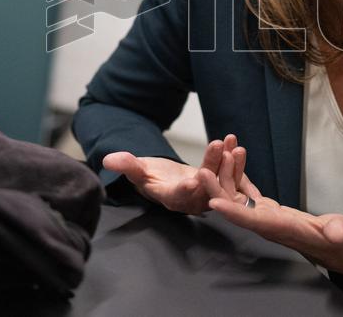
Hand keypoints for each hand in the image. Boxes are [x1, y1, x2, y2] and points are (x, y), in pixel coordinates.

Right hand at [102, 134, 246, 214]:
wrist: (166, 178)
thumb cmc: (149, 175)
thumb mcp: (137, 170)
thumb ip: (126, 165)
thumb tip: (108, 160)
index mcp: (171, 198)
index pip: (178, 196)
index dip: (184, 190)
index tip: (190, 181)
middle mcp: (191, 200)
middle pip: (204, 185)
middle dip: (212, 166)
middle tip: (218, 146)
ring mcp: (207, 193)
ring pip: (221, 180)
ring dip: (228, 162)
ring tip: (231, 143)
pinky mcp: (218, 185)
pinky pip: (229, 174)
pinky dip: (233, 159)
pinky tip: (235, 142)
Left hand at [199, 166, 342, 277]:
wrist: (340, 246)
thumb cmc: (342, 241)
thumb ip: (338, 233)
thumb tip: (337, 232)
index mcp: (281, 229)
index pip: (251, 221)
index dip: (232, 212)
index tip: (212, 203)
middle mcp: (266, 224)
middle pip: (235, 207)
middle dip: (217, 190)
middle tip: (200, 171)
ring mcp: (265, 216)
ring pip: (238, 196)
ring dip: (227, 176)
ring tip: (220, 152)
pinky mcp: (268, 209)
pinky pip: (248, 191)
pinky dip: (240, 175)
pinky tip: (234, 158)